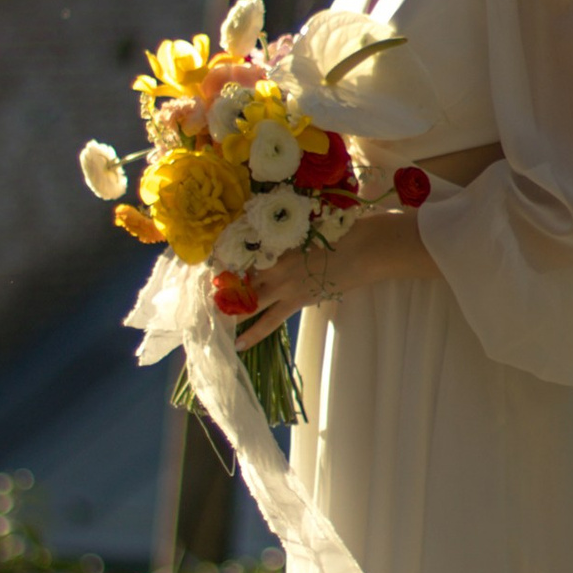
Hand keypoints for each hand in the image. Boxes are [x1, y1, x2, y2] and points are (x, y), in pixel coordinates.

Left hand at [229, 201, 425, 342]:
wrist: (366, 248)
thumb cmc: (345, 230)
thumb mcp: (313, 227)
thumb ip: (293, 235)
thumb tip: (282, 240)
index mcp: (278, 241)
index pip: (244, 251)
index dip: (227, 258)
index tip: (212, 261)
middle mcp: (275, 262)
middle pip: (240, 275)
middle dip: (223, 284)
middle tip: (205, 291)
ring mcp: (284, 283)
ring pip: (248, 298)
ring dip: (230, 308)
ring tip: (212, 317)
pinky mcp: (295, 300)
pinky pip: (269, 321)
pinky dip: (253, 333)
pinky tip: (238, 345)